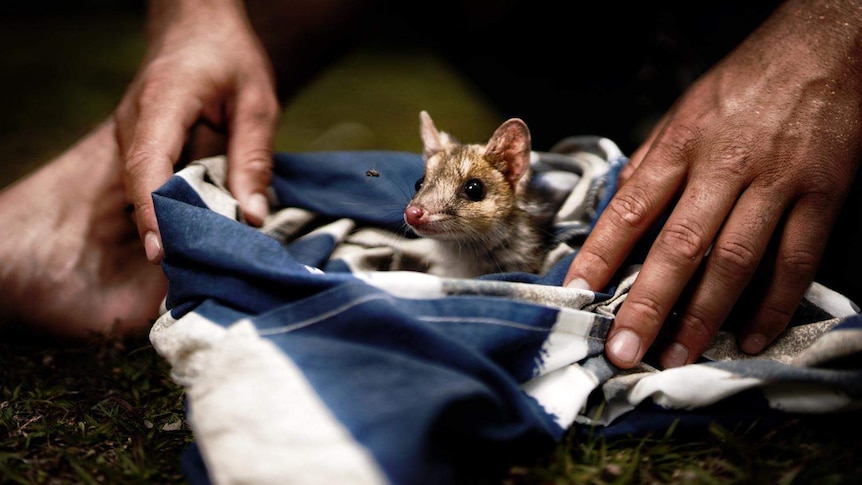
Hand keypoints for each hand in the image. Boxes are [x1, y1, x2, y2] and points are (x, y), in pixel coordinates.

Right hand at [114, 0, 279, 262]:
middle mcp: (136, 122)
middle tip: (195, 273)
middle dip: (165, 231)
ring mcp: (132, 133)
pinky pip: (151, 182)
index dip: (153, 211)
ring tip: (198, 262)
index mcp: (164, 103)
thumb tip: (252, 216)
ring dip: (169, 223)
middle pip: (142, 186)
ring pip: (144, 188)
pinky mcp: (140, 143)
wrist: (194, 23)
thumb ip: (254, 158)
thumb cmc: (228, 56)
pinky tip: (197, 232)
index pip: (149, 164)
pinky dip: (171, 207)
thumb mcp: (257, 102)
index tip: (162, 251)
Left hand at [564, 0, 861, 367]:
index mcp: (681, 146)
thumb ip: (651, 163)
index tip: (578, 294)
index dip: (600, 256)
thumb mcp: (683, 112)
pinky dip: (775, 304)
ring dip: (705, 316)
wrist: (825, 46)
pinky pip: (797, 260)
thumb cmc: (745, 82)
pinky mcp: (822, 195)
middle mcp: (724, 167)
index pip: (630, 210)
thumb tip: (617, 207)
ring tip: (679, 355)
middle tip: (625, 350)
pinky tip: (753, 336)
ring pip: (735, 261)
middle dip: (647, 305)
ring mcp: (776, 183)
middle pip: (678, 247)